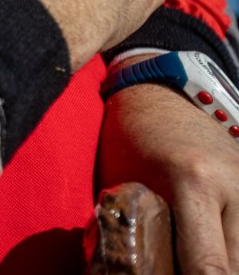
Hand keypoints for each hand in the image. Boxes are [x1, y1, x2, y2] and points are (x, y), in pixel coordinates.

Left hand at [99, 80, 238, 273]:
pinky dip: (231, 247)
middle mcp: (233, 185)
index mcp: (192, 183)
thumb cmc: (129, 140)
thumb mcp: (123, 186)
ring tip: (192, 258)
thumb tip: (140, 270)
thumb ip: (139, 234)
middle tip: (177, 268)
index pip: (209, 268)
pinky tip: (210, 247)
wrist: (160, 94)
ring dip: (224, 263)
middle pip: (234, 267)